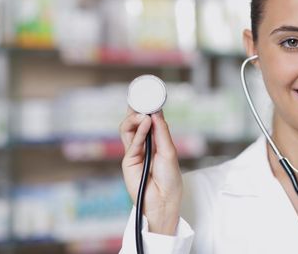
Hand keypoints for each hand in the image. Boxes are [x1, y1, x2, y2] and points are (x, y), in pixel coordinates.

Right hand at [120, 107, 181, 234]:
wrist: (164, 201)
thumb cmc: (170, 179)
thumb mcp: (170, 151)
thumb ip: (161, 132)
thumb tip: (155, 113)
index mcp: (155, 141)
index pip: (148, 120)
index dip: (147, 108)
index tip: (149, 95)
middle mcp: (143, 144)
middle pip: (134, 122)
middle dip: (135, 109)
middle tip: (140, 98)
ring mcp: (134, 152)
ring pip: (128, 129)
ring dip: (134, 118)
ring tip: (143, 113)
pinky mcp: (128, 161)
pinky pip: (132, 142)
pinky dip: (139, 131)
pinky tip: (145, 122)